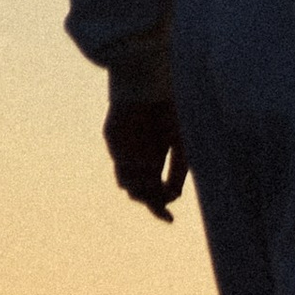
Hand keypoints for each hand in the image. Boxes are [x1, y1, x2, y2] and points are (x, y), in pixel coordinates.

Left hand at [106, 97, 188, 221]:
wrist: (153, 74)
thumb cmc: (173, 105)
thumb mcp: (182, 143)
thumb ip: (177, 170)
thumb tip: (172, 198)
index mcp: (155, 154)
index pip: (154, 188)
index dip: (160, 207)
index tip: (170, 220)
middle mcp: (136, 153)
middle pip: (138, 190)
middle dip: (151, 203)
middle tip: (164, 212)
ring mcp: (122, 146)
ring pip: (125, 181)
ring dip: (142, 190)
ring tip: (157, 186)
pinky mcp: (112, 135)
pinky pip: (121, 159)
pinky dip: (136, 169)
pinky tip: (149, 166)